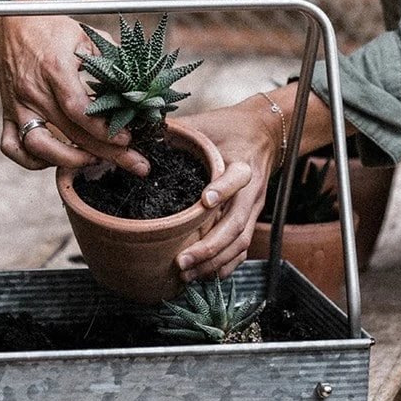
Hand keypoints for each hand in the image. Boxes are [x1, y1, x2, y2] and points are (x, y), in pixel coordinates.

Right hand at [0, 0, 148, 174]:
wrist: (14, 23)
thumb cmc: (54, 29)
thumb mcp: (87, 37)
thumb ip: (113, 60)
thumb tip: (143, 86)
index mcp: (55, 68)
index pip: (78, 109)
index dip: (104, 130)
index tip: (127, 139)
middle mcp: (33, 90)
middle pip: (68, 132)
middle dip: (105, 153)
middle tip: (134, 162)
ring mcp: (18, 104)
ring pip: (36, 146)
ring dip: (67, 160)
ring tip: (93, 160)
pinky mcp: (8, 113)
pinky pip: (12, 147)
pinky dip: (32, 161)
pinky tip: (56, 159)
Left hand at [175, 86, 334, 279]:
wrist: (264, 133)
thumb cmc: (228, 127)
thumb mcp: (206, 123)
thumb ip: (177, 131)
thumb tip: (136, 135)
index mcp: (242, 163)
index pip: (237, 178)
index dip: (223, 190)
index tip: (204, 201)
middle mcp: (251, 191)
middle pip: (236, 224)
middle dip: (209, 247)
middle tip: (182, 261)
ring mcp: (253, 209)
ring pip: (240, 243)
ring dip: (214, 263)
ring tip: (187, 275)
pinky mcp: (251, 220)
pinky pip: (243, 250)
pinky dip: (225, 267)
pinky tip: (204, 277)